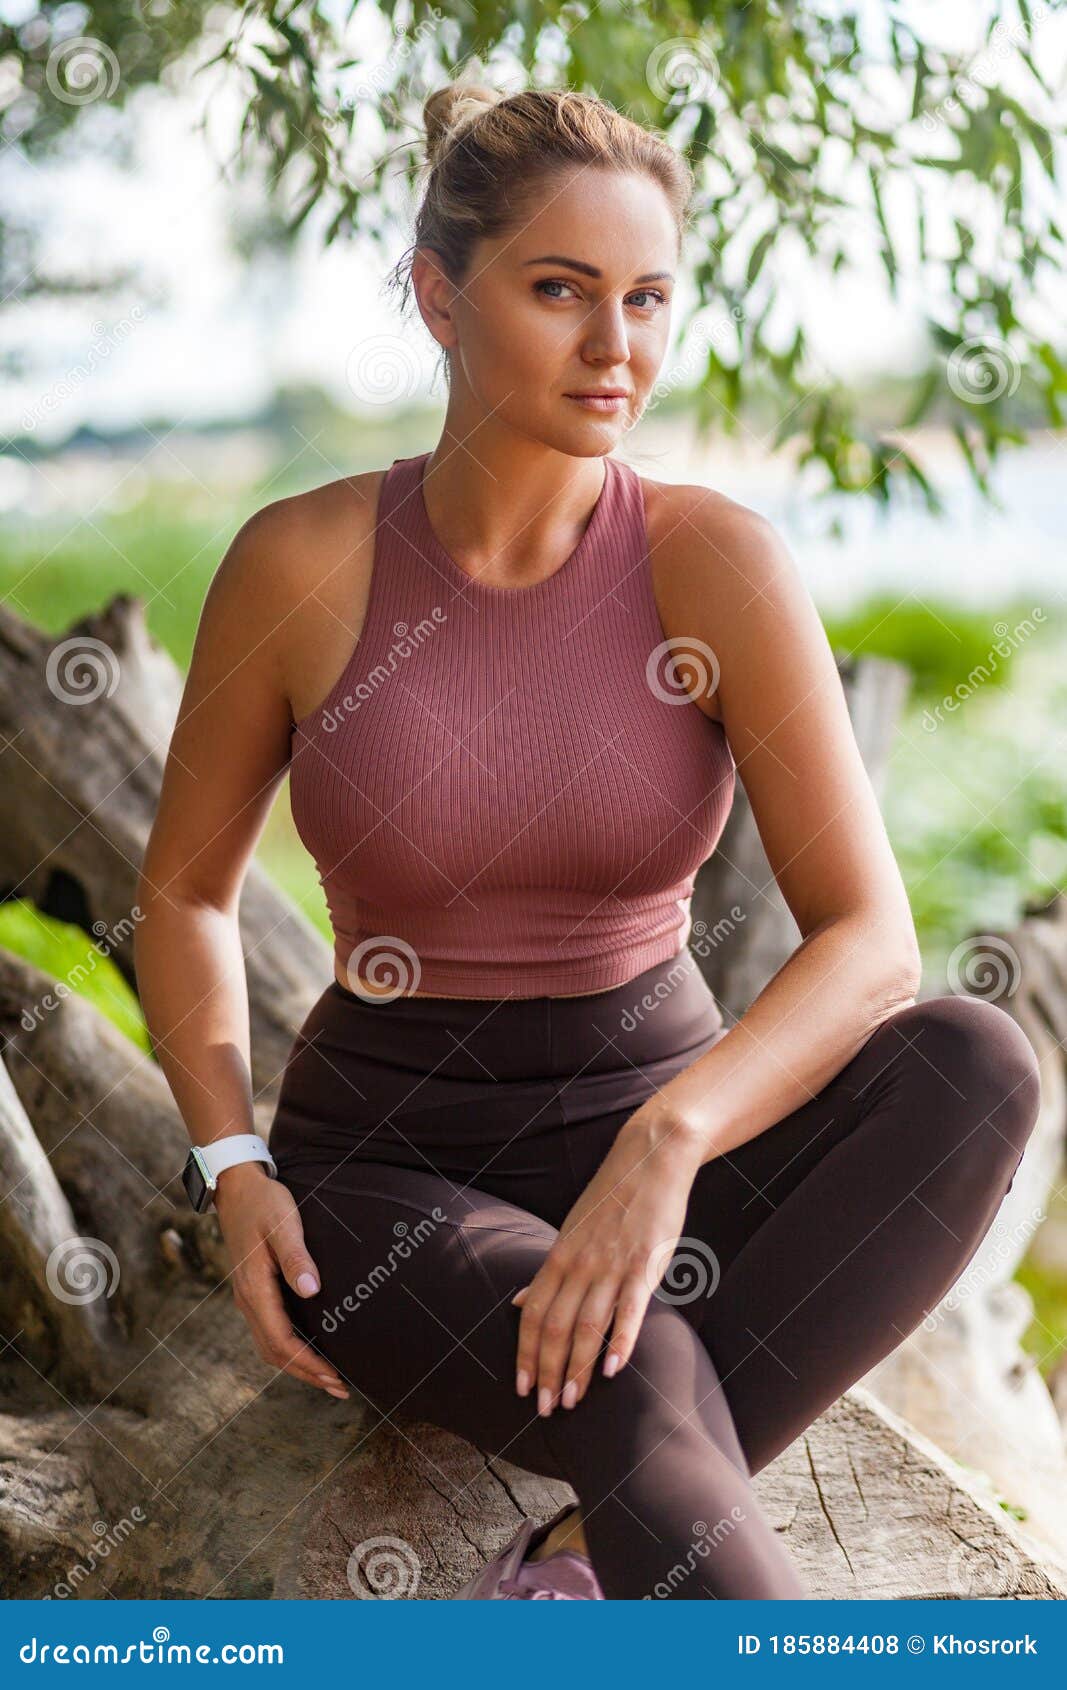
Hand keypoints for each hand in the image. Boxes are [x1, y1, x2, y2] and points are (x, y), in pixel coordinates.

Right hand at [213, 1164, 349, 1399]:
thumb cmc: (264, 1202)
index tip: (335, 1376)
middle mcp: (247, 1299)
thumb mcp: (283, 1224)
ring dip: (297, 1365)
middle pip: (275, 1352)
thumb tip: (312, 1291)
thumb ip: (297, 1257)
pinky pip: (269, 1330)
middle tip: (339, 1387)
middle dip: (306, 1373)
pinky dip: (288, 1348)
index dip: (308, 1363)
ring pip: (270, 1345)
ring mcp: (248, 1296)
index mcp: (254, 1288)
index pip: (281, 1341)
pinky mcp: (253, 1290)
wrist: (236, 1187)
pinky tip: (307, 1347)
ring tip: (327, 1377)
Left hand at [511, 1101, 704, 1415]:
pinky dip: (620, 1341)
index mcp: (559, 1257)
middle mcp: (579, 1264)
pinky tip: (613, 1369)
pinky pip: (629, 1310)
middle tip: (543, 1409)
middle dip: (545, 1372)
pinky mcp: (644, 1264)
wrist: (649, 1159)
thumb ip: (549, 1272)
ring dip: (576, 1368)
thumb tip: (518, 1301)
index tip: (520, 1387)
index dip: (523, 1354)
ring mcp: (611, 1265)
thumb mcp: (571, 1232)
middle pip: (554, 1327)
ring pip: (586, 1326)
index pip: (532, 1315)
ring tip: (569, 1401)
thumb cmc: (611, 1199)